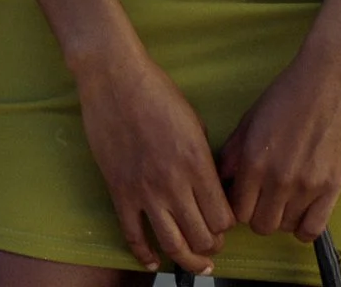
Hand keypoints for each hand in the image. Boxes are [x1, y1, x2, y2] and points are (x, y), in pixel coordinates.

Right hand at [73, 42, 232, 275]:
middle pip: (201, 237)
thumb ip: (204, 159)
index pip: (222, 218)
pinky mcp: (119, 191)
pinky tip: (153, 262)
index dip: (226, 226)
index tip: (223, 223)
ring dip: (187, 260)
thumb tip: (211, 187)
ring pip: (172, 244)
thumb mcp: (194, 122)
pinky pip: (133, 235)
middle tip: (211, 245)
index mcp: (197, 163)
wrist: (114, 77)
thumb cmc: (156, 91)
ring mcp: (145, 190)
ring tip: (193, 262)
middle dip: (211, 247)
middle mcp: (174, 183)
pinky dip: (145, 256)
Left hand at [217, 39, 340, 244]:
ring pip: (284, 228)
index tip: (247, 197)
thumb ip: (234, 151)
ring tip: (286, 199)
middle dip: (259, 215)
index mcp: (252, 158)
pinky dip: (305, 226)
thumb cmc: (289, 91)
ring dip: (283, 218)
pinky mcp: (332, 188)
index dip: (240, 206)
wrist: (331, 76)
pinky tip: (304, 209)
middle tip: (266, 199)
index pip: (236, 210)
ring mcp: (305, 186)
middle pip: (259, 224)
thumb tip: (222, 177)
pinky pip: (312, 229)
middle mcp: (275, 178)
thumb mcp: (252, 117)